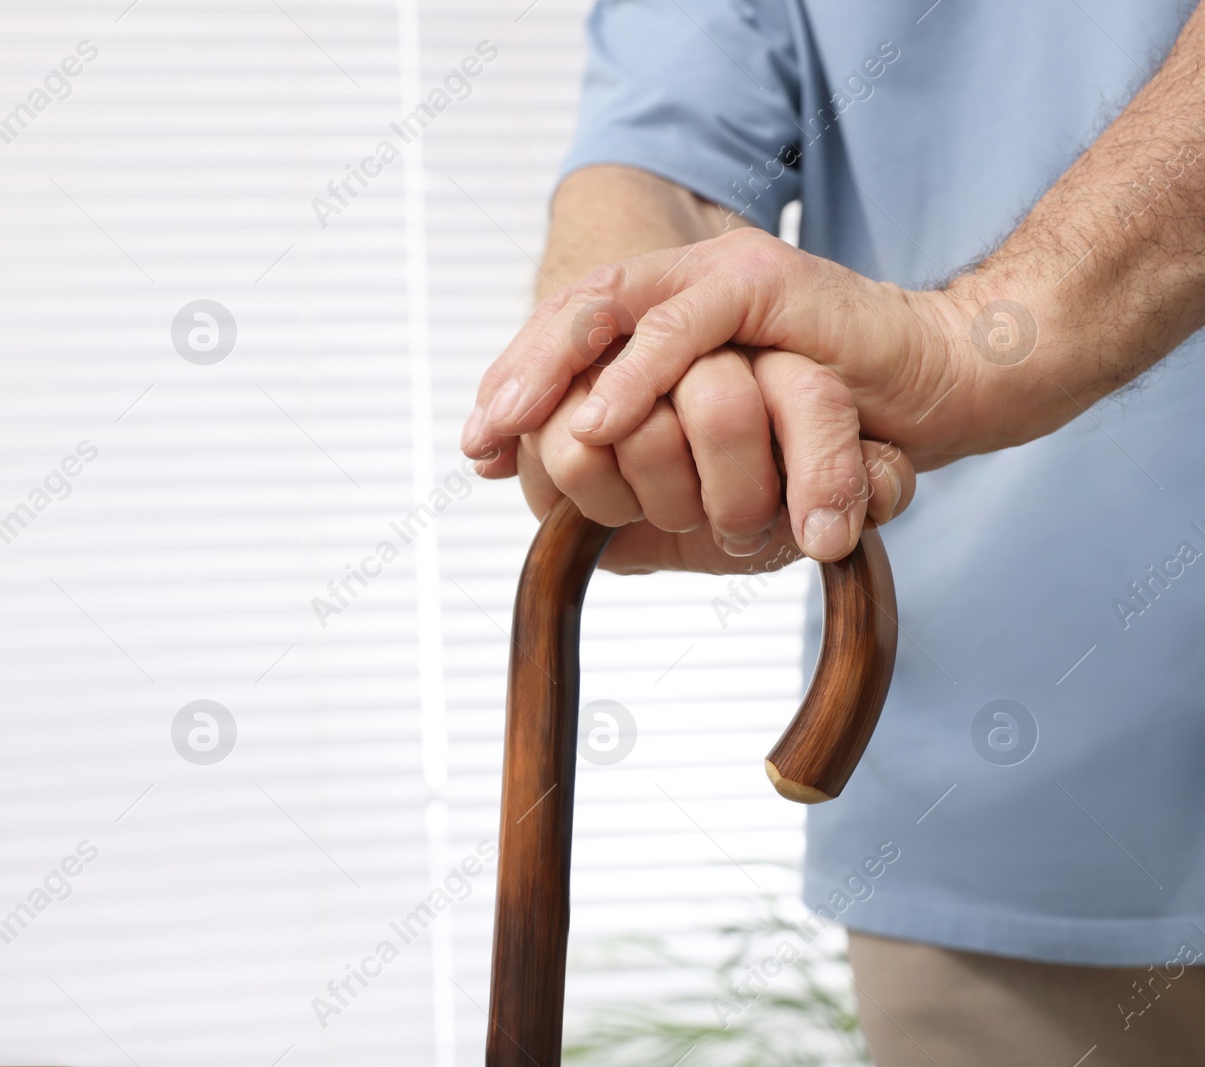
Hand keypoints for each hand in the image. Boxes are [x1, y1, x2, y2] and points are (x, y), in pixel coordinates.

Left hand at [463, 228, 996, 555]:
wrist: (939, 385)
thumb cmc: (832, 424)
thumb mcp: (729, 444)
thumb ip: (658, 449)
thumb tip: (572, 484)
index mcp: (672, 310)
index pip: (573, 335)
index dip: (519, 384)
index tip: (478, 447)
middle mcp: (688, 281)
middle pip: (574, 311)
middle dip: (520, 376)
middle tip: (480, 436)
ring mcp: (724, 273)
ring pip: (610, 305)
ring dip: (554, 370)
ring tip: (513, 427)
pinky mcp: (767, 282)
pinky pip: (684, 326)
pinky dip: (634, 373)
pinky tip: (595, 418)